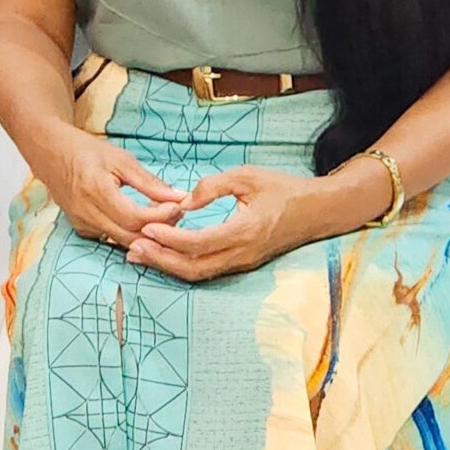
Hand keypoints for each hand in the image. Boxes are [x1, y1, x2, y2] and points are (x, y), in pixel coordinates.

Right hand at [38, 131, 186, 249]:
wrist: (51, 154)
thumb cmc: (86, 151)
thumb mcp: (121, 159)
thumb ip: (149, 182)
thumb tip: (178, 196)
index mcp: (96, 190)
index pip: (134, 217)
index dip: (161, 216)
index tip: (179, 205)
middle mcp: (86, 213)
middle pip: (130, 236)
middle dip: (159, 229)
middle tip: (177, 213)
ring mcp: (82, 224)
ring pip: (122, 242)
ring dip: (147, 233)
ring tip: (164, 215)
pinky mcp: (81, 230)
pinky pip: (112, 239)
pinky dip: (131, 233)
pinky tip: (143, 220)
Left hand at [128, 165, 328, 281]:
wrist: (316, 212)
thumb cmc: (283, 190)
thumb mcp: (248, 176)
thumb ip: (212, 186)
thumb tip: (183, 202)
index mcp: (244, 231)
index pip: (199, 242)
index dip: (170, 238)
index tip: (147, 227)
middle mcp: (242, 254)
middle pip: (194, 268)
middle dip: (161, 260)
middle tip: (133, 249)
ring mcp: (242, 263)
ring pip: (199, 274)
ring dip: (168, 266)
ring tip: (140, 255)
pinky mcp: (241, 264)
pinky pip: (207, 270)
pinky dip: (182, 265)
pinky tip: (165, 254)